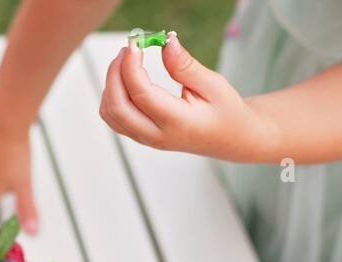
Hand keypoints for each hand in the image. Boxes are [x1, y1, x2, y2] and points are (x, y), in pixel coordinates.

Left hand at [99, 34, 277, 161]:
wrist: (230, 138)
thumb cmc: (225, 111)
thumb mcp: (213, 85)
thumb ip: (186, 66)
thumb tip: (167, 42)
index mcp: (177, 123)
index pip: (141, 94)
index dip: (131, 66)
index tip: (134, 43)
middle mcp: (157, 135)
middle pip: (117, 107)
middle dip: (115, 73)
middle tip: (128, 48)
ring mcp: (147, 139)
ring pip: (111, 114)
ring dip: (111, 84)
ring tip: (127, 59)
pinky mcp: (142, 136)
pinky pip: (115, 118)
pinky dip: (113, 95)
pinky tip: (126, 77)